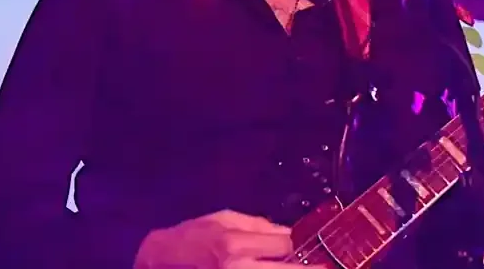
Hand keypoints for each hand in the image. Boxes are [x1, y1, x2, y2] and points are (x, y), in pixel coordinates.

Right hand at [134, 209, 325, 268]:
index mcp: (234, 245)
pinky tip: (277, 268)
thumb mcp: (221, 220)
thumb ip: (257, 225)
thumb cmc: (190, 238)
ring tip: (298, 267)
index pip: (285, 245)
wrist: (157, 263)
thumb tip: (287, 234)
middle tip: (326, 267)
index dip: (291, 246)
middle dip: (306, 267)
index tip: (291, 250)